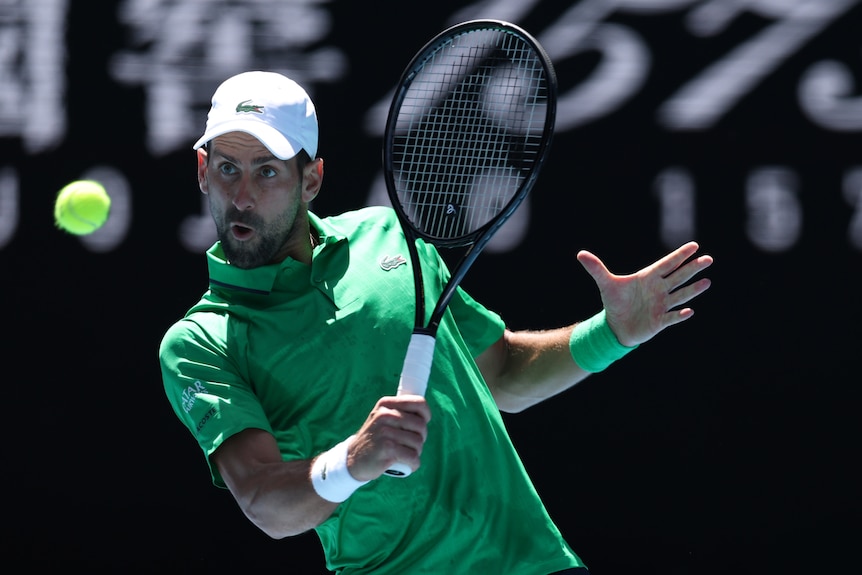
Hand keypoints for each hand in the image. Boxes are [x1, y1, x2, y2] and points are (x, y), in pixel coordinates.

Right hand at [347, 395, 430, 480]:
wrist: (353, 459)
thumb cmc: (375, 439)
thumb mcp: (382, 419)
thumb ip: (400, 412)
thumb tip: (425, 414)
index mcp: (386, 404)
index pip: (419, 403)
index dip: (426, 415)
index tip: (422, 425)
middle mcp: (385, 415)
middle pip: (420, 426)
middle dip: (421, 438)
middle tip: (411, 445)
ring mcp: (385, 432)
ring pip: (418, 442)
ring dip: (416, 452)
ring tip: (405, 455)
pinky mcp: (387, 449)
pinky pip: (413, 456)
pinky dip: (414, 464)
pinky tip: (409, 465)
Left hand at [577, 241, 712, 346]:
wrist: (615, 326)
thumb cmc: (615, 302)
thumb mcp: (606, 284)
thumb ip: (596, 269)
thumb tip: (580, 254)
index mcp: (648, 277)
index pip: (667, 264)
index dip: (679, 256)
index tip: (694, 246)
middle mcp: (659, 290)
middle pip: (678, 277)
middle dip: (692, 268)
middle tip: (708, 259)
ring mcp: (661, 305)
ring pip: (680, 295)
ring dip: (693, 290)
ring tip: (707, 282)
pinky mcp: (659, 321)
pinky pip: (672, 317)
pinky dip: (679, 315)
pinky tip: (689, 311)